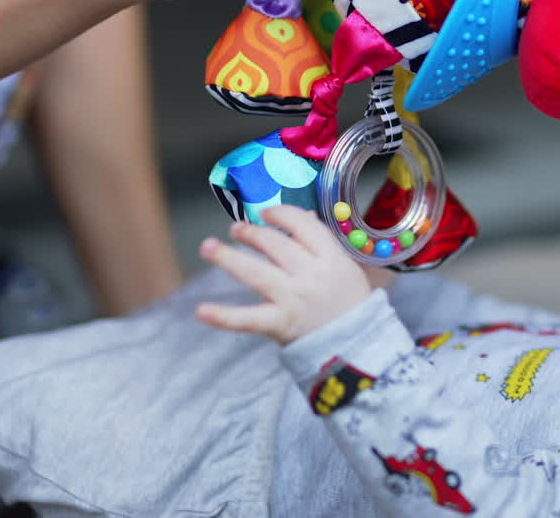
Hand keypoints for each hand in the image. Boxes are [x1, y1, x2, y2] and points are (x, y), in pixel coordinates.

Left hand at [196, 206, 372, 343]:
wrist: (358, 345)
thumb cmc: (349, 303)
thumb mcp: (345, 267)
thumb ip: (323, 243)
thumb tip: (303, 216)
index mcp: (331, 258)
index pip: (303, 226)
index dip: (281, 215)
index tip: (266, 214)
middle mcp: (311, 275)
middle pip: (275, 245)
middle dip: (252, 233)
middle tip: (236, 229)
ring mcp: (294, 299)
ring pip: (255, 272)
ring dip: (228, 257)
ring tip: (208, 246)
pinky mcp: (280, 324)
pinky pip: (248, 319)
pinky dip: (224, 316)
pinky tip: (202, 310)